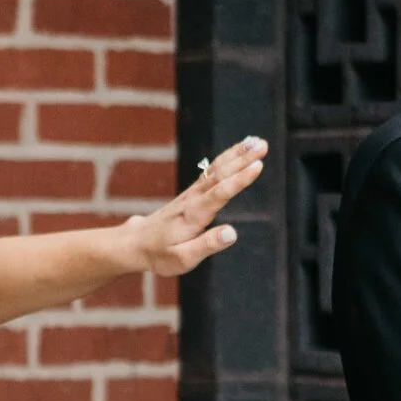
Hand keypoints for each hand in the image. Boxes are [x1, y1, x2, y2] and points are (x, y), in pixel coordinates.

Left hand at [123, 137, 266, 275]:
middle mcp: (193, 199)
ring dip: (238, 154)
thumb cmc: (160, 255)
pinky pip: (213, 171)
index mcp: (193, 215)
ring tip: (258, 141)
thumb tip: (232, 233)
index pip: (219, 194)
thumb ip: (207, 245)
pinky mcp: (193, 192)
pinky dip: (228, 158)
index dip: (239, 180)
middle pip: (220, 175)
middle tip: (263, 146)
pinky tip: (241, 149)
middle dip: (243, 159)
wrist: (137, 243)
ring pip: (217, 169)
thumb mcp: (182, 259)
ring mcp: (193, 193)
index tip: (257, 166)